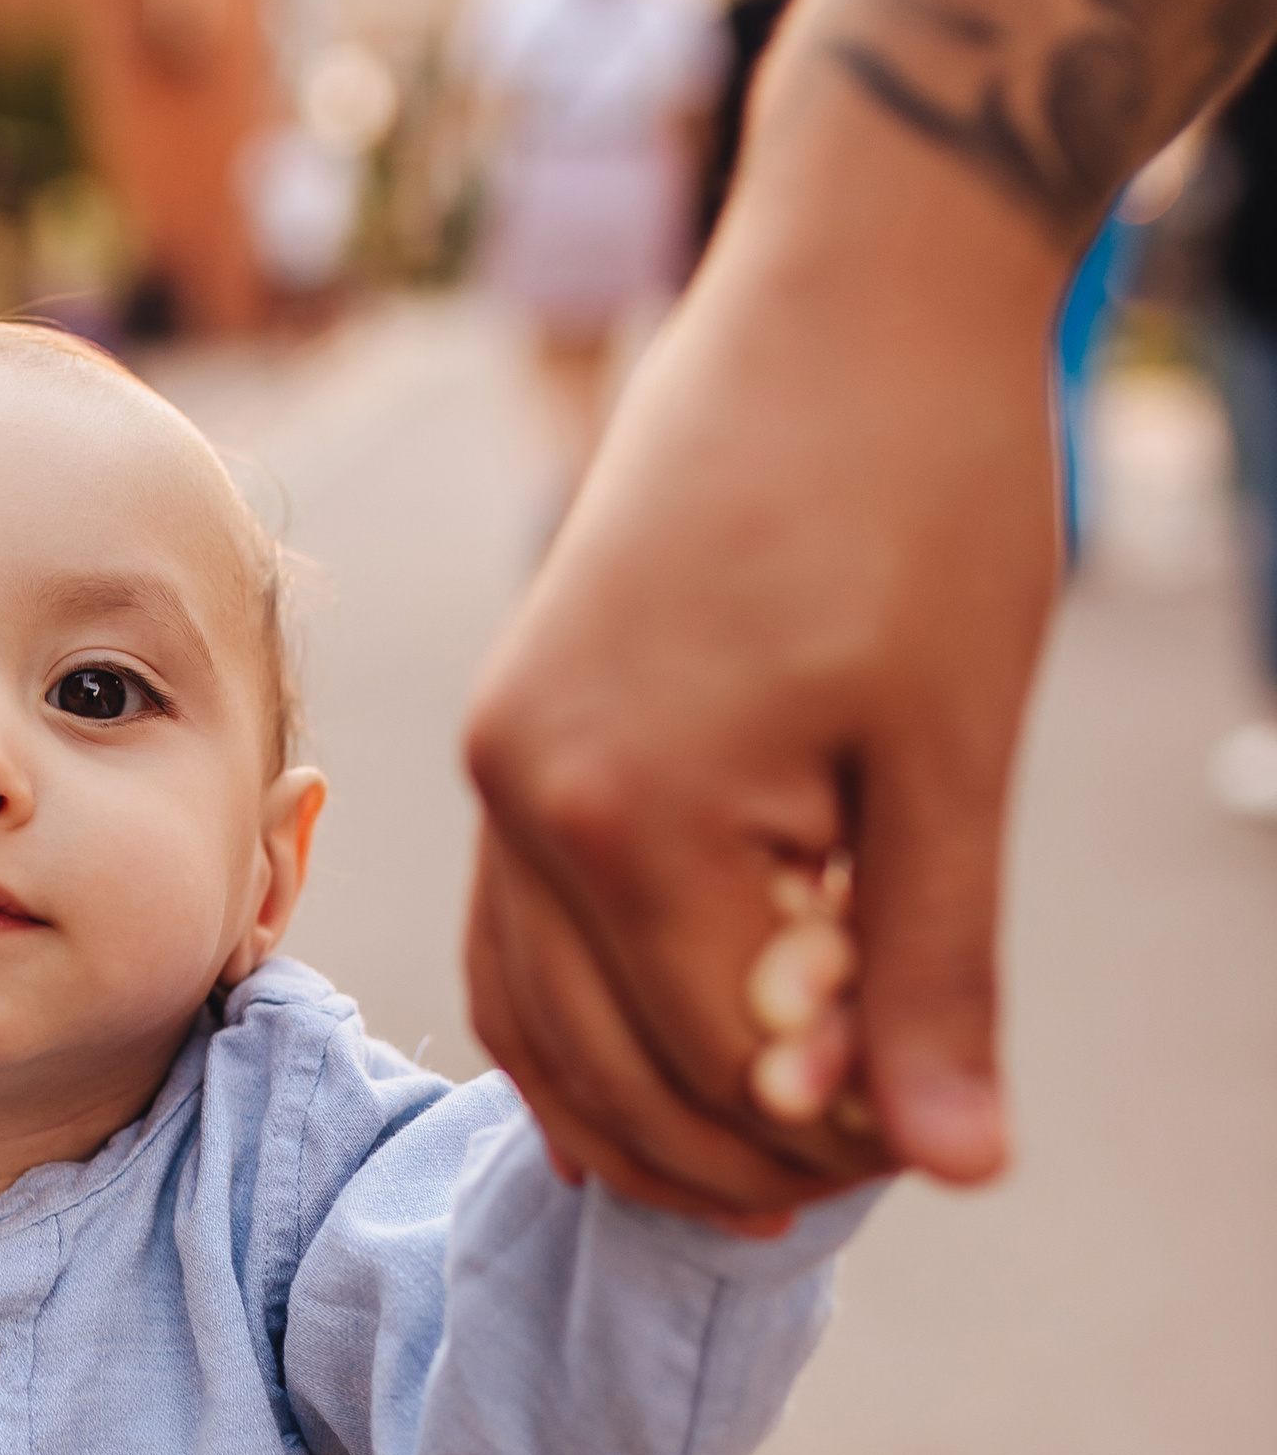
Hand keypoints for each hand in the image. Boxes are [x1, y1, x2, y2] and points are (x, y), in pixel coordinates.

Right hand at [462, 75, 1063, 1223]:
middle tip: (880, 1158)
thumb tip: (956, 1166)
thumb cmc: (927, 491)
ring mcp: (498, 768)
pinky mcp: (508, 737)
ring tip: (778, 1156)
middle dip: (744, 1148)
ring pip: (537, 1026)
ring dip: (649, 1114)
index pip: (726, 1071)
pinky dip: (577, 1032)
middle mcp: (526, 800)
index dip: (838, 1140)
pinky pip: (513, 942)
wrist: (848, 288)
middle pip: (614, 1074)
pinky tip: (654, 1079)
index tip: (939, 1142)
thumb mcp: (955, 748)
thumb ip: (936, 966)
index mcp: (632, 812)